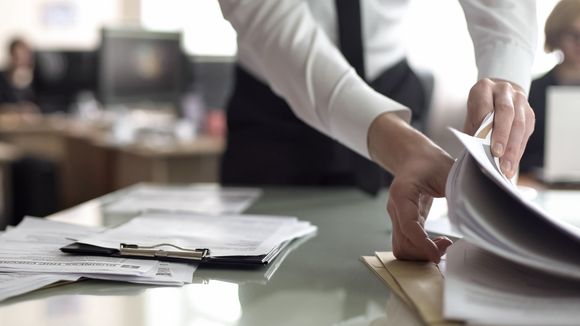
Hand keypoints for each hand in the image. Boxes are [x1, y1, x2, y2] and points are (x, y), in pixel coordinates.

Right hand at [368, 113, 453, 262]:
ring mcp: (396, 218)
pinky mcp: (402, 224)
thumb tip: (476, 214)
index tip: (438, 254)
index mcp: (403, 193)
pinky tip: (435, 243)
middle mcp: (395, 208)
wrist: (414, 157)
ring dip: (421, 254)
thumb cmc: (430, 161)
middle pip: (403, 244)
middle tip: (446, 245)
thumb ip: (458, 192)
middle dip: (424, 252)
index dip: (423, 244)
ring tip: (442, 245)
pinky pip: (405, 245)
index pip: (408, 225)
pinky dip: (420, 250)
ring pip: (401, 248)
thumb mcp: (448, 171)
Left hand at [464, 78, 534, 177]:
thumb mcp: (471, 115)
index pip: (486, 107)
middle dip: (502, 137)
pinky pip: (526, 132)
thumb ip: (473, 130)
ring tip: (506, 168)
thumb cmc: (479, 111)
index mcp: (484, 88)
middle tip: (497, 156)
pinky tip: (513, 164)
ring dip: (513, 148)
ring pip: (519, 124)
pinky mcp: (529, 112)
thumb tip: (476, 153)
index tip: (483, 144)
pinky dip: (519, 150)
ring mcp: (520, 99)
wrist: (497, 96)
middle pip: (506, 114)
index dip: (486, 127)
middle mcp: (504, 90)